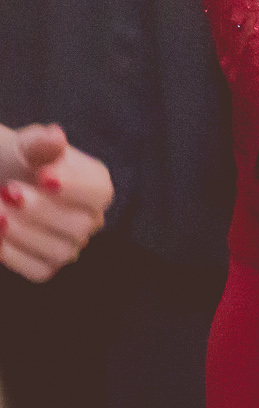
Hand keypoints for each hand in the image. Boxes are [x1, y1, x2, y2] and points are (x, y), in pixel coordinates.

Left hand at [0, 128, 113, 283]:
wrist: (2, 180)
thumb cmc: (21, 161)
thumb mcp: (28, 145)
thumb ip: (42, 142)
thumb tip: (55, 136)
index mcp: (96, 185)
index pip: (99, 192)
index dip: (75, 188)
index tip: (43, 176)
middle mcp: (90, 219)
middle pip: (79, 225)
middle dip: (42, 210)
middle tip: (9, 190)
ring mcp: (70, 245)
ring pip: (59, 251)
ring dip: (24, 232)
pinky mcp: (47, 266)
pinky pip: (38, 270)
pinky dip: (14, 253)